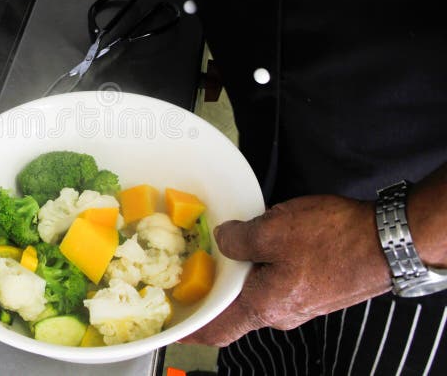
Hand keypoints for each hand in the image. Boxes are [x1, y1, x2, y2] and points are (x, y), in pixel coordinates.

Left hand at [182, 194, 391, 346]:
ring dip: (242, 275)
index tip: (175, 327)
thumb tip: (223, 240)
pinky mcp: (315, 290)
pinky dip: (263, 268)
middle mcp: (281, 313)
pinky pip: (278, 282)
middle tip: (195, 268)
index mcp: (264, 306)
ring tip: (228, 249)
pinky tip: (262, 244)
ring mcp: (301, 304)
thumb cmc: (332, 240)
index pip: (218, 331)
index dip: (194, 330)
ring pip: (258, 292)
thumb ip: (238, 239)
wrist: (387, 241)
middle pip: (236, 309)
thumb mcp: (272, 230)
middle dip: (216, 291)